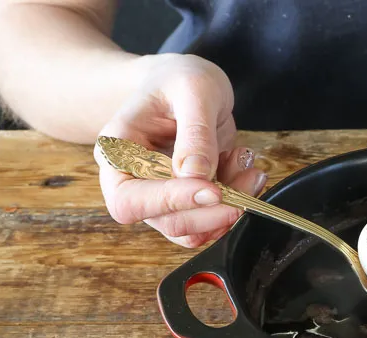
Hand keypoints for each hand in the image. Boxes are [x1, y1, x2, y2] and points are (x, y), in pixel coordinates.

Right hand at [92, 54, 266, 247]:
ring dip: (229, 209)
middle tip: (248, 180)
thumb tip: (196, 176)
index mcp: (117, 152)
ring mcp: (161, 196)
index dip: (171, 201)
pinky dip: (236, 205)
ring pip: (192, 229)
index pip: (129, 200)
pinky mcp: (187, 201)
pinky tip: (246, 173)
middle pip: (165, 221)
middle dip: (212, 210)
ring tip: (249, 170)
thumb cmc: (178, 80)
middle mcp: (133, 182)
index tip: (213, 189)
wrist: (183, 83)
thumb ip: (195, 132)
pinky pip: (210, 220)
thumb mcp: (193, 89)